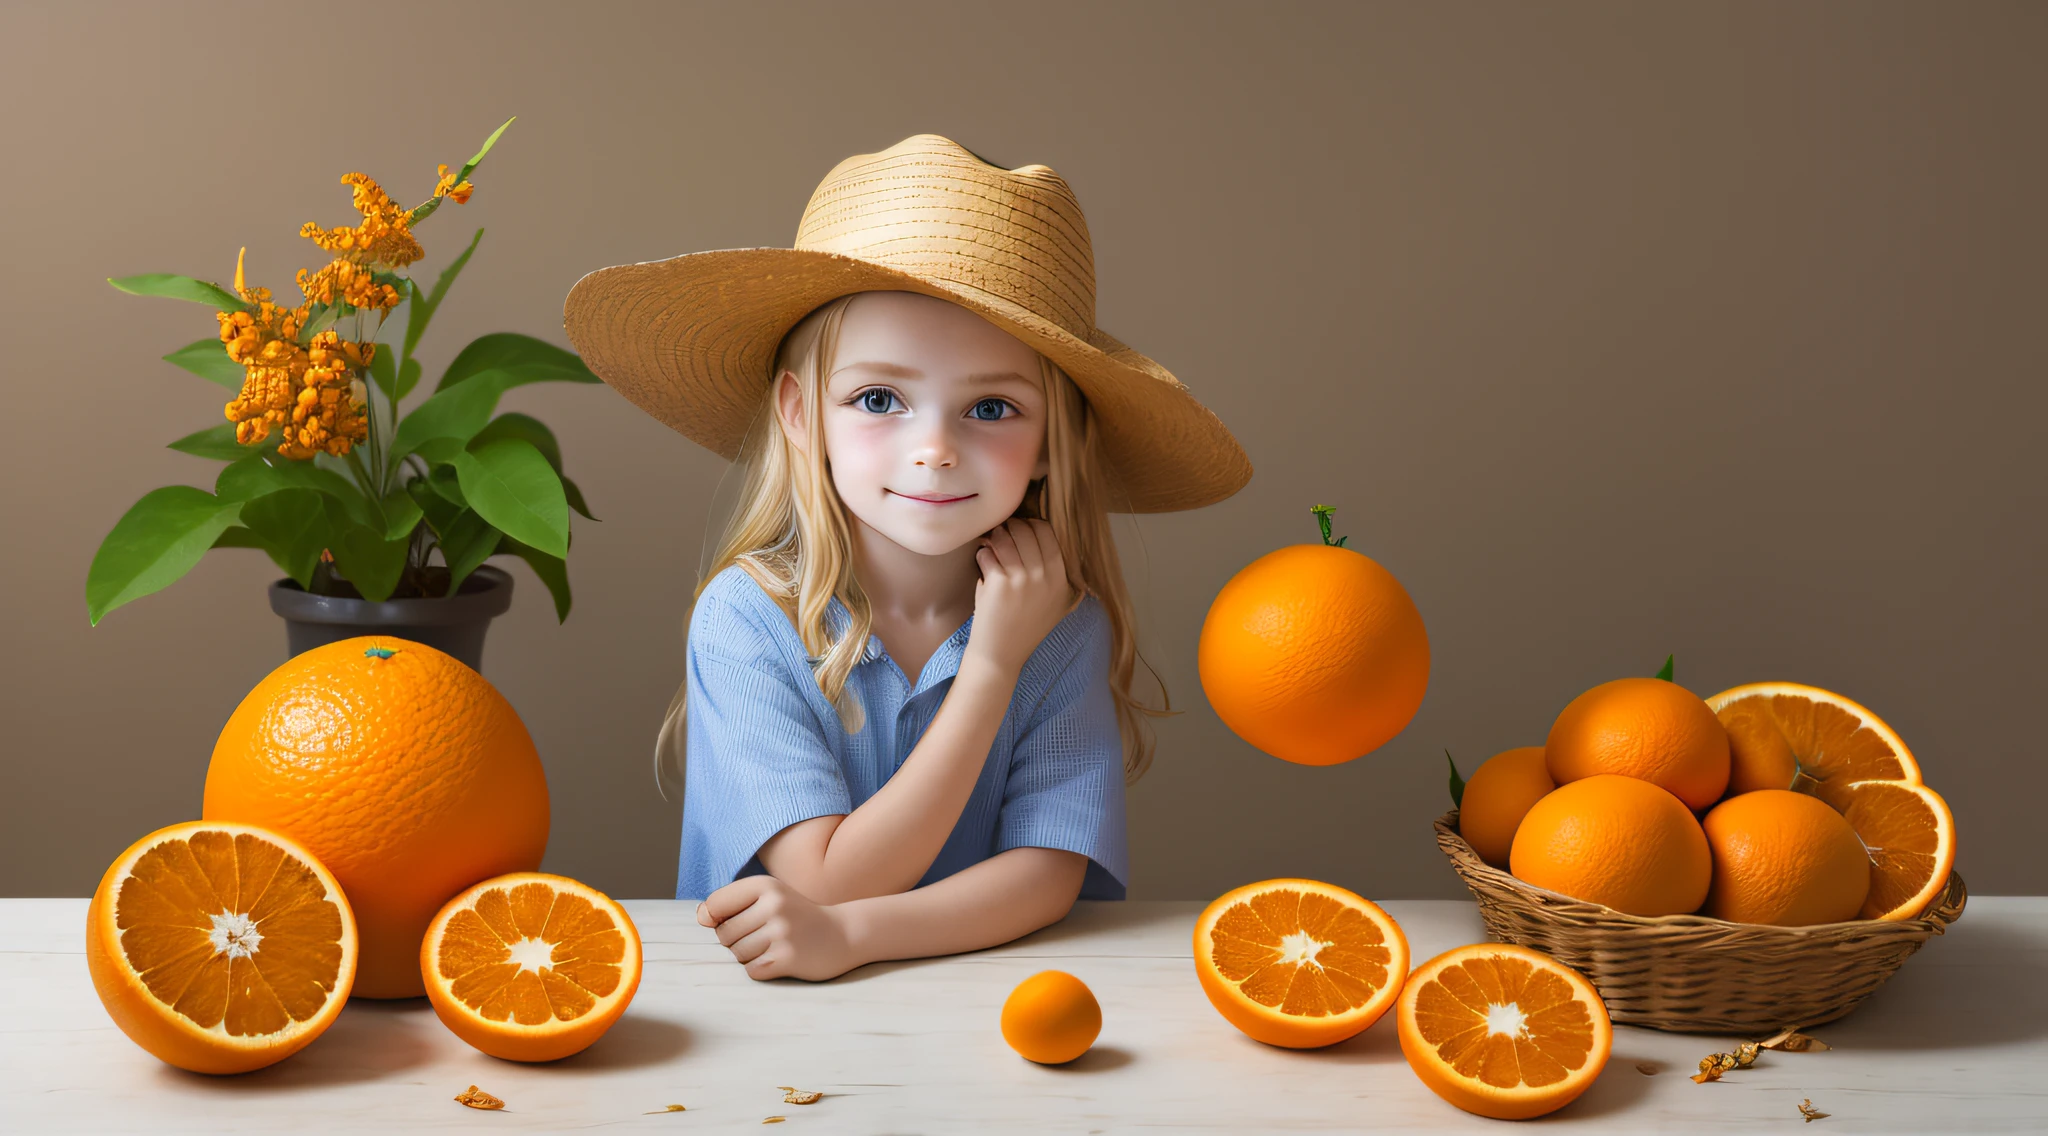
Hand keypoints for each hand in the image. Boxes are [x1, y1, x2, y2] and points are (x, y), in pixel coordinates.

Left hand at [697, 875, 861, 980]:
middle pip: (724, 935)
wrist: (844, 934)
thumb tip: (701, 917)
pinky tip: (779, 960)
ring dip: (750, 957)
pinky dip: (761, 969)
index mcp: (765, 885)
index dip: (717, 920)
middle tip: (763, 937)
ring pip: (737, 954)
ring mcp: (782, 932)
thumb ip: (731, 904)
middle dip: (736, 942)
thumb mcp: (768, 898)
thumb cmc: (796, 917)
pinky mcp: (788, 957)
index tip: (738, 921)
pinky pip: (752, 970)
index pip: (715, 905)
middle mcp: (774, 905)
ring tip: (773, 947)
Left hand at [967, 518, 1080, 675]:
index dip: (1031, 525)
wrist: (1001, 655)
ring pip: (1005, 538)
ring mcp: (1022, 580)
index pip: (1047, 533)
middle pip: (1025, 531)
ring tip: (991, 545)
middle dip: (1010, 528)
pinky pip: (987, 554)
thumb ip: (1051, 571)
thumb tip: (1036, 530)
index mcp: (1060, 579)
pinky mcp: (998, 584)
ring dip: (995, 538)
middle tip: (1001, 534)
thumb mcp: (1053, 602)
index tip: (1021, 530)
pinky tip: (984, 563)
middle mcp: (1044, 578)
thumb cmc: (1024, 626)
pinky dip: (982, 555)